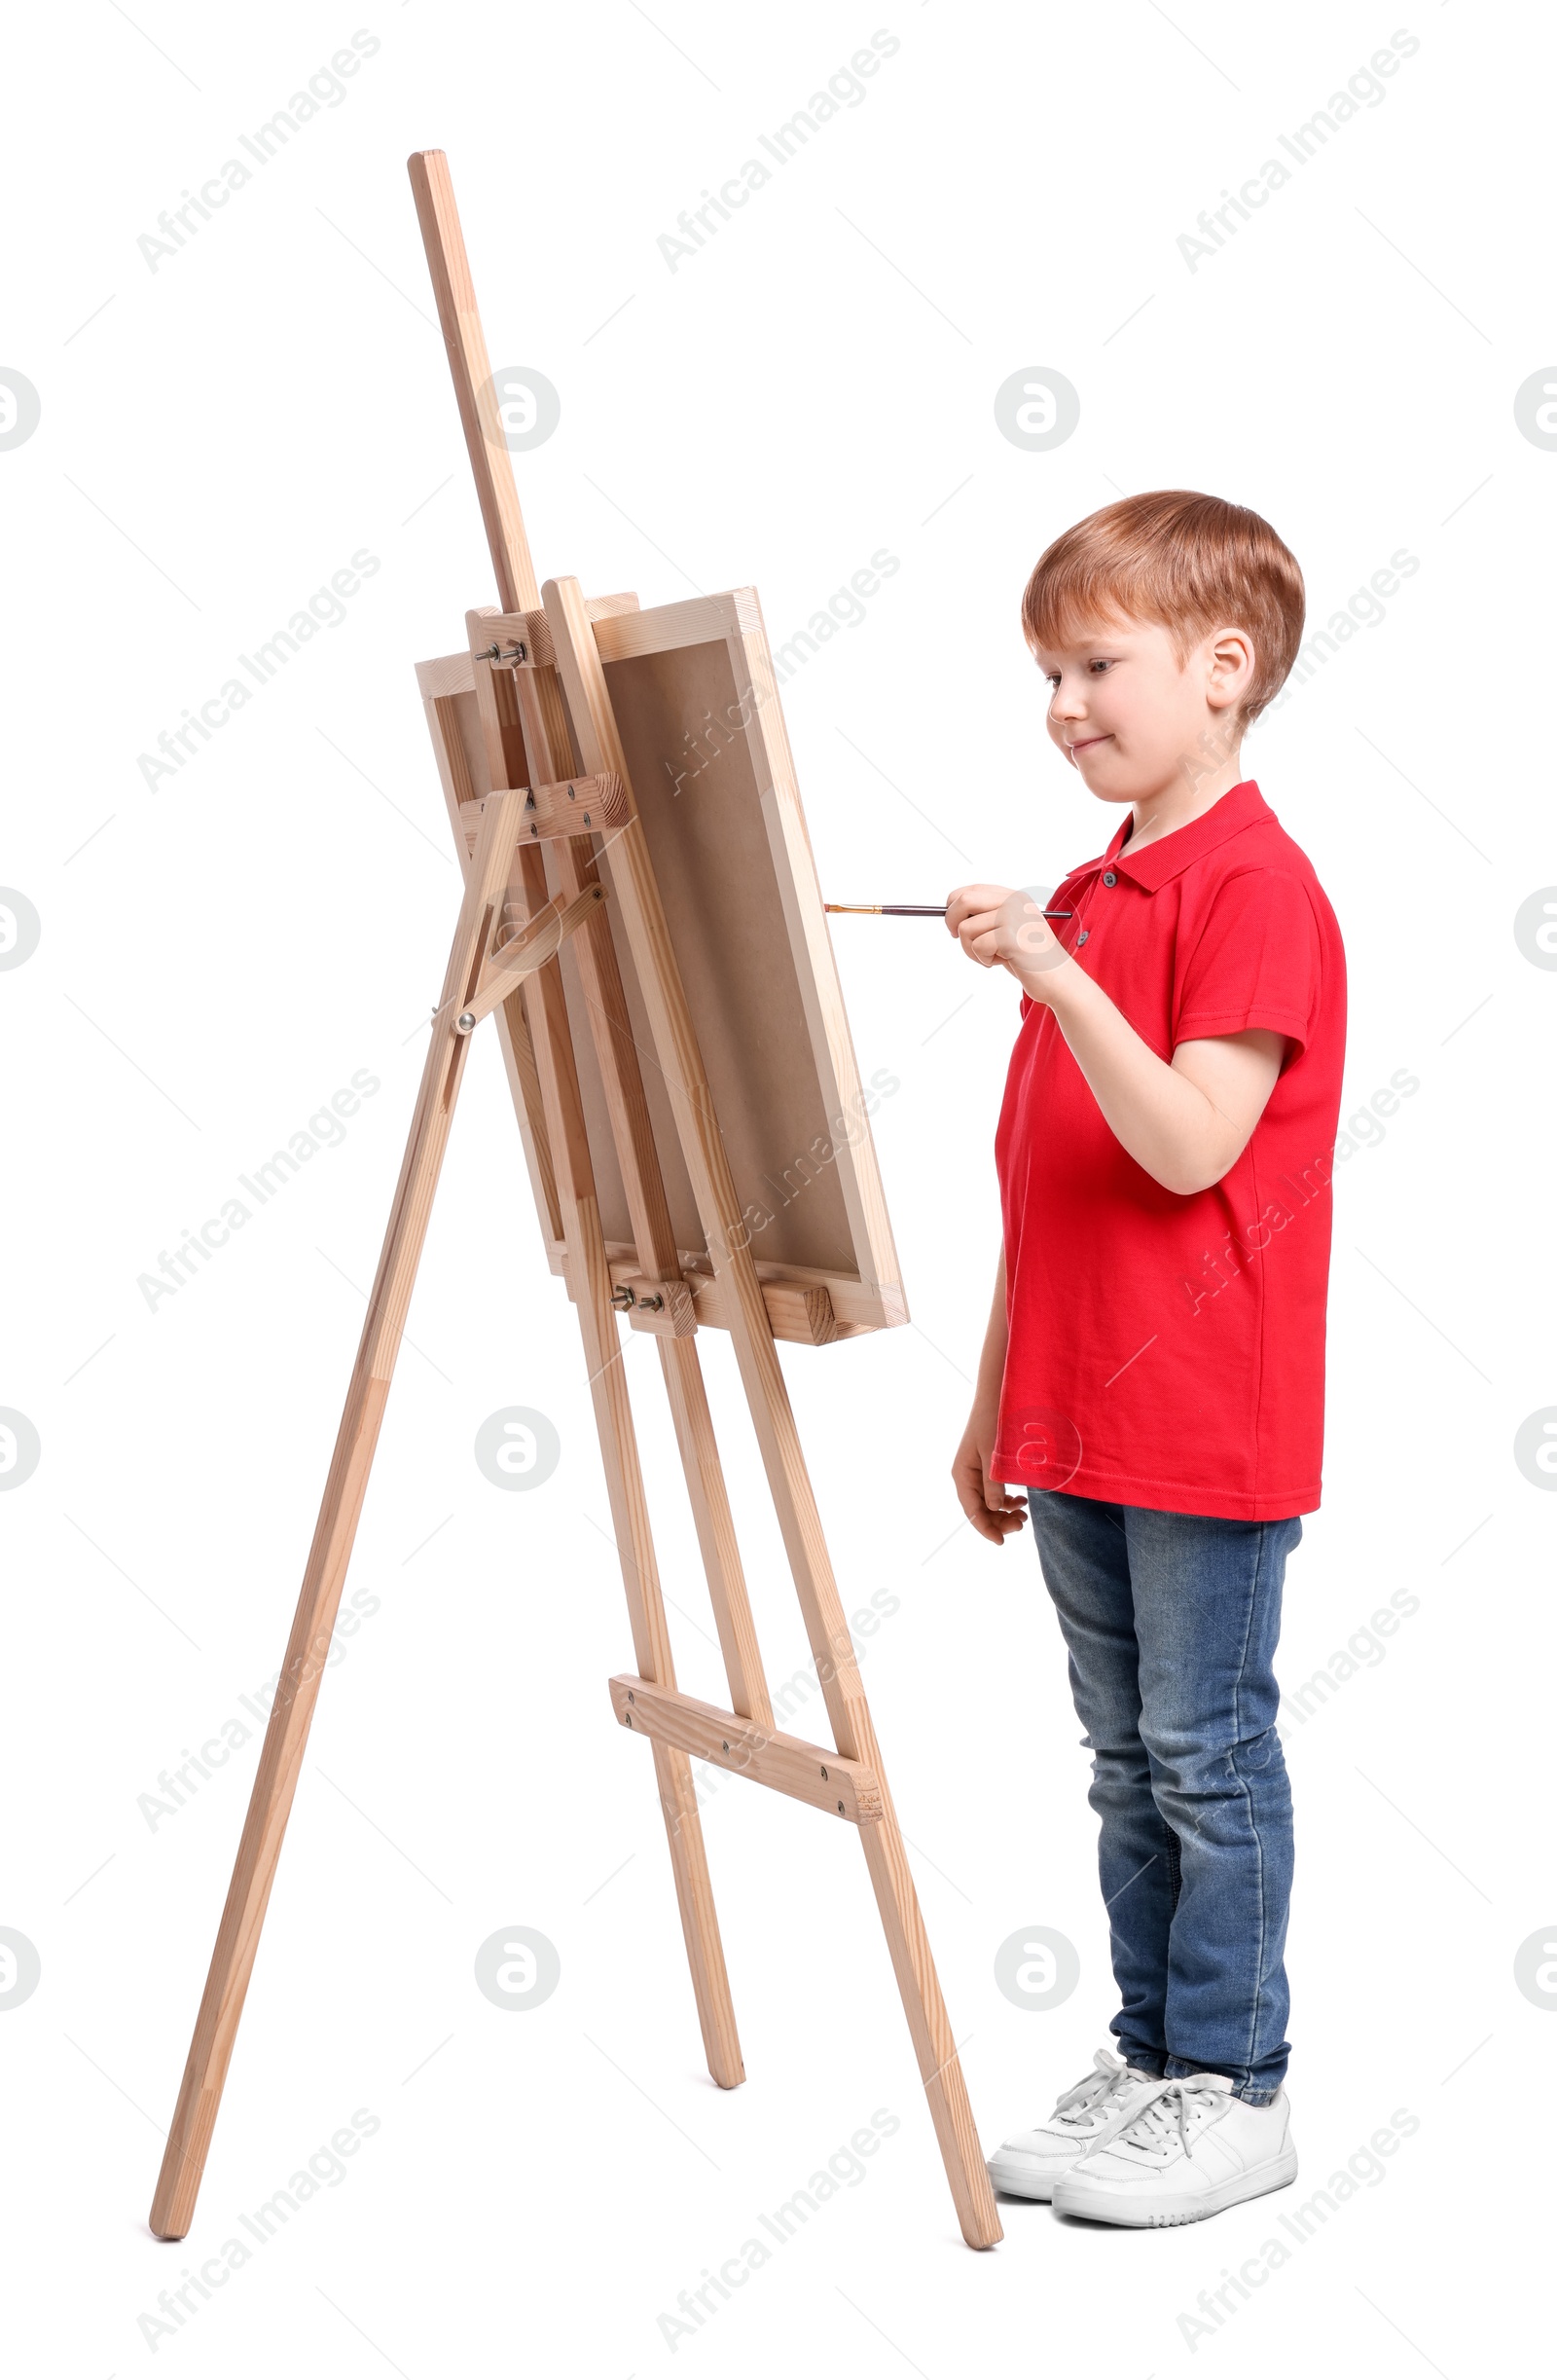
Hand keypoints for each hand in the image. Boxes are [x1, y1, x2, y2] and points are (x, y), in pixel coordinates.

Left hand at [946, 884, 1069, 997]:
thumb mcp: (1007, 930)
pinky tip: (1003, 962)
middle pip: (963, 901)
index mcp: (1013, 897)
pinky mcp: (1011, 937)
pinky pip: (977, 947)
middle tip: (957, 939)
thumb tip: (949, 914)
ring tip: (992, 957)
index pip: (971, 889)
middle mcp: (1014, 902)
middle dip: (952, 922)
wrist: (1058, 979)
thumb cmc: (1029, 958)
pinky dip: (984, 960)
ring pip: (966, 929)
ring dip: (971, 949)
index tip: (953, 924)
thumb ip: (986, 917)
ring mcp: (1013, 917)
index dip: (953, 906)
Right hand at [951, 1404, 1028, 1545]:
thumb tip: (994, 1509)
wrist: (998, 1395)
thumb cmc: (995, 1422)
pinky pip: (995, 1491)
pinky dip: (1007, 1499)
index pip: (972, 1511)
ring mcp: (977, 1471)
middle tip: (1022, 1524)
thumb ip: (993, 1483)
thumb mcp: (994, 1454)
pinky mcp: (988, 1466)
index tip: (1002, 1542)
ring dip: (1004, 1512)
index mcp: (962, 1474)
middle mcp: (966, 1475)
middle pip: (980, 1509)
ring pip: (988, 1502)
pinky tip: (1022, 1500)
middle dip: (999, 1521)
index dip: (986, 1529)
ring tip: (1024, 1515)